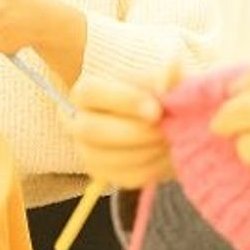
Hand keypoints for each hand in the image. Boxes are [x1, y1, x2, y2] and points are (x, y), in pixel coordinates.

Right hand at [68, 65, 179, 187]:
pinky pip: (128, 176)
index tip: (157, 109)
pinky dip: (154, 166)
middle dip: (135, 132)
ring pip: (112, 157)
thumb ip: (166, 74)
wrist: (165, 122)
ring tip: (171, 138)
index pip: (91, 92)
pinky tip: (168, 153)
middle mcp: (78, 122)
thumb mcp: (162, 78)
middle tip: (166, 129)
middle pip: (93, 130)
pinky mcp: (106, 175)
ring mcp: (88, 152)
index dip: (124, 100)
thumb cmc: (158, 93)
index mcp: (86, 91)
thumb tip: (169, 75)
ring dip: (149, 150)